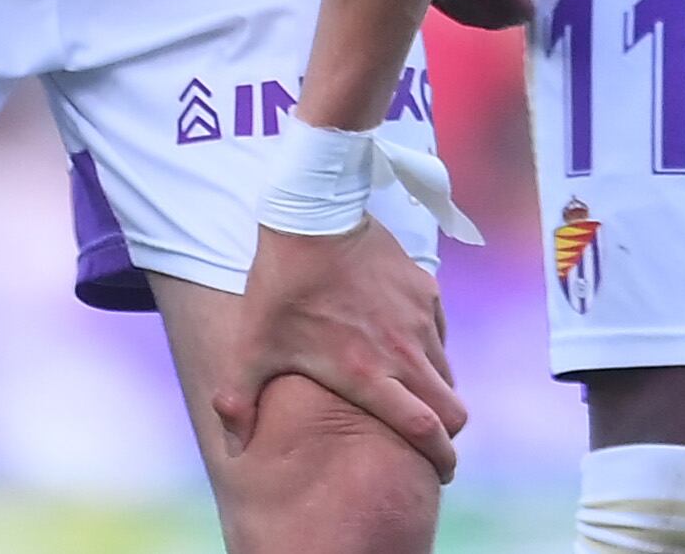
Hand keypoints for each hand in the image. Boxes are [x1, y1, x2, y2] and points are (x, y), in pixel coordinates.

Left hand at [209, 219, 464, 478]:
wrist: (315, 214)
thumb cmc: (282, 287)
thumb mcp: (253, 346)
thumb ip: (241, 400)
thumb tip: (232, 444)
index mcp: (368, 374)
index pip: (423, 428)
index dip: (439, 456)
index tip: (442, 470)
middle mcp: (404, 351)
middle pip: (452, 408)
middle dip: (446, 430)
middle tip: (430, 438)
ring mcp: (420, 317)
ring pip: (447, 370)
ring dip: (435, 388)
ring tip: (410, 391)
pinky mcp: (424, 288)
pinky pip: (440, 332)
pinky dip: (430, 349)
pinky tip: (402, 343)